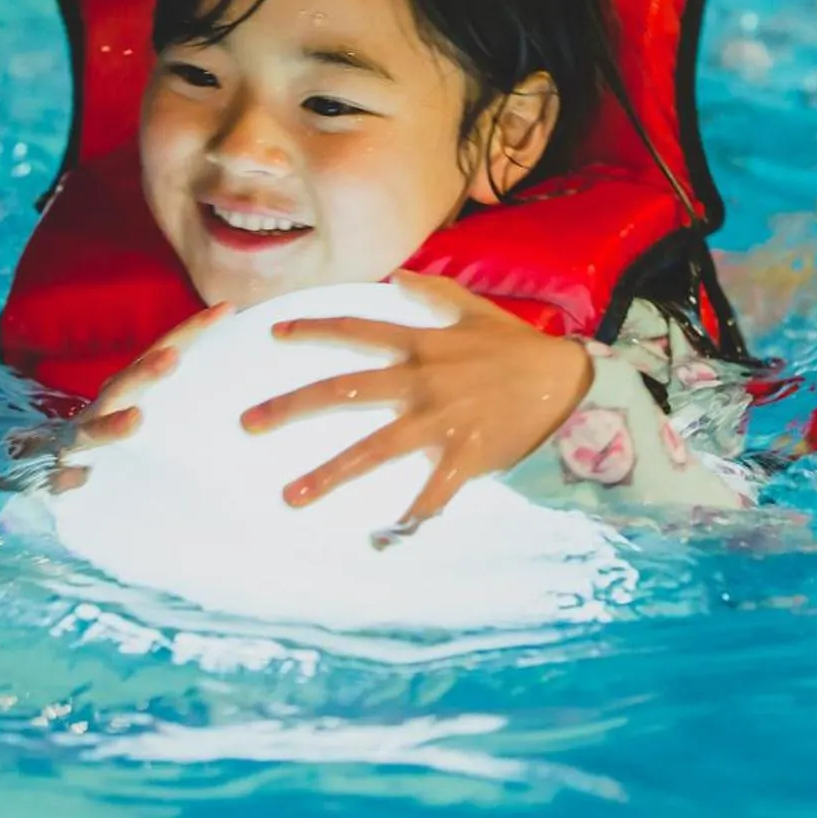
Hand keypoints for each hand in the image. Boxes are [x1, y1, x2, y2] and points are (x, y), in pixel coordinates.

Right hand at [12, 301, 229, 491]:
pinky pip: (65, 474)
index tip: (226, 310)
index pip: (165, 349)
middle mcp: (107, 403)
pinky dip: (71, 475)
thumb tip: (250, 382)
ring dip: (113, 423)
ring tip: (136, 420)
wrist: (58, 460)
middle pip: (128, 381)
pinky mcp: (63, 471)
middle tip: (174, 356)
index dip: (191, 329)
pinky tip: (80, 478)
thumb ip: (192, 392)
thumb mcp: (156, 406)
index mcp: (133, 384)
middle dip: (149, 369)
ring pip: (94, 427)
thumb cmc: (123, 431)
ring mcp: (82, 436)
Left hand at [240, 271, 590, 541]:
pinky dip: (406, 522)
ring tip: (289, 496)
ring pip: (373, 450)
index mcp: (421, 344)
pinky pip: (430, 496)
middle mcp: (421, 382)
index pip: (355, 332)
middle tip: (248, 424)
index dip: (313, 329)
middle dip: (292, 407)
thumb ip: (435, 293)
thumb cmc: (519, 348)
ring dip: (329, 474)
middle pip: (344, 392)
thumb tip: (399, 275)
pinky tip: (380, 543)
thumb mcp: (477, 310)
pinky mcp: (464, 456)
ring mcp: (440, 422)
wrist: (568, 384)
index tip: (273, 333)